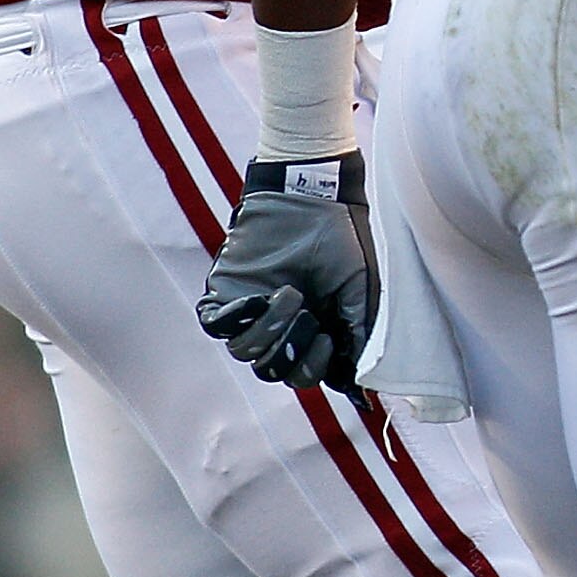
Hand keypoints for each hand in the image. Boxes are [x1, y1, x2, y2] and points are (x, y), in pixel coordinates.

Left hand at [198, 156, 376, 389]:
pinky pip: (216, 323)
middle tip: (310, 319)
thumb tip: (358, 380)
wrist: (314, 195)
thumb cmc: (342, 237)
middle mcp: (280, 325)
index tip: (330, 340)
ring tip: (291, 296)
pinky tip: (261, 297)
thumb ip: (358, 330)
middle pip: (274, 369)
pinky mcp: (226, 291)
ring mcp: (252, 311)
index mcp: (313, 328)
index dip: (316, 366)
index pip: (306, 371)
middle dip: (292, 351)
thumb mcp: (360, 286)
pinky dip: (237, 316)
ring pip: (245, 352)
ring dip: (270, 330)